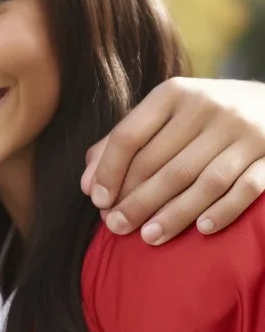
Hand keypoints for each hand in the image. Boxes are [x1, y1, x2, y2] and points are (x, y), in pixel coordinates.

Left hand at [81, 77, 264, 244]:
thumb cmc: (203, 115)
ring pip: (202, 180)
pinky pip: (246, 188)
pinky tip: (201, 230)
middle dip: (135, 200)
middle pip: (162, 164)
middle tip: (115, 227)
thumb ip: (123, 143)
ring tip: (147, 238)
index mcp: (173, 93)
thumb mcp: (164, 114)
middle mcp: (209, 107)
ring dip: (172, 214)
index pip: (130, 136)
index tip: (97, 201)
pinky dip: (223, 210)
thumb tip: (86, 185)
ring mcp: (244, 130)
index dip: (109, 172)